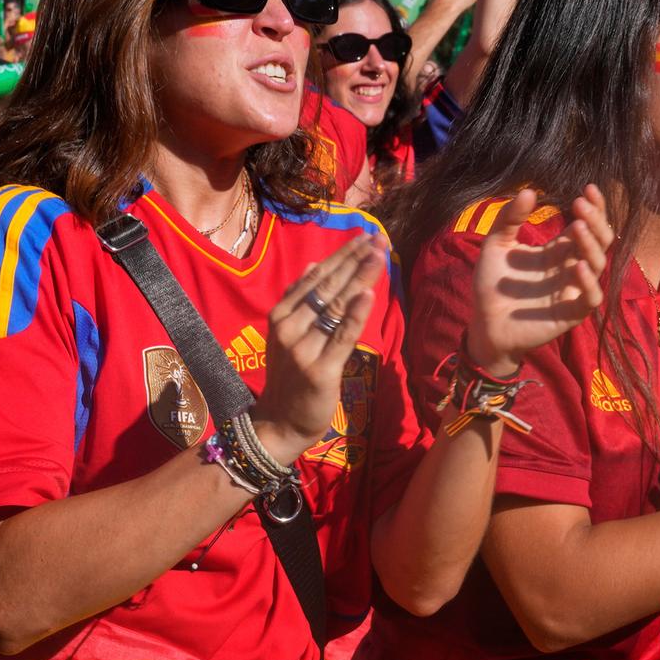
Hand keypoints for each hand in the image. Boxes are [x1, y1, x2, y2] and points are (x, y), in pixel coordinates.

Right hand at [256, 233, 388, 461]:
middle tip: (379, 238)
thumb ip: (299, 300)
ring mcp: (302, 348)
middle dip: (355, 260)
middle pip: (328, 287)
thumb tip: (311, 265)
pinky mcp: (320, 369)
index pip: (316, 278)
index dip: (342, 256)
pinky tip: (369, 294)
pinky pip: (342, 337)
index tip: (365, 236)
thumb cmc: (289, 377)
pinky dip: (356, 315)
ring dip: (360, 278)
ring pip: (336, 307)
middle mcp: (288, 327)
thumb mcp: (287, 334)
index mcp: (280, 315)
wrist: (280, 422)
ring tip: (379, 255)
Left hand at [464, 186, 613, 374]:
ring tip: (577, 227)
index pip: (587, 225)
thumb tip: (529, 191)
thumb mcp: (496, 245)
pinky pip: (590, 298)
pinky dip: (588, 283)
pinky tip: (576, 266)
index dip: (594, 208)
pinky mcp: (571, 314)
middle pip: (599, 241)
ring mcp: (574, 290)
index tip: (588, 188)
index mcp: (558, 250)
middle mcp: (571, 268)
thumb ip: (510, 218)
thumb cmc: (493, 285)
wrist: (483, 324)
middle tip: (581, 203)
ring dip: (590, 245)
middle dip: (595, 220)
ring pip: (598, 265)